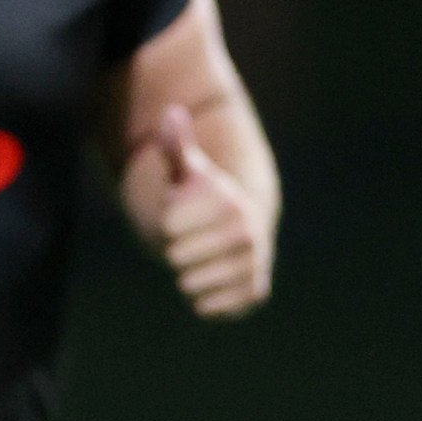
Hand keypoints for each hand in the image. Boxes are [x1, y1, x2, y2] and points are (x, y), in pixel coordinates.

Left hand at [137, 105, 273, 319]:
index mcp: (228, 201)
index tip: (187, 215)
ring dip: (187, 275)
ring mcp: (253, 264)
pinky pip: (210, 306)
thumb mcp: (188, 170)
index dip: (168, 222)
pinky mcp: (254, 293)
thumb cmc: (204, 199)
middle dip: (177, 249)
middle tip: (196, 240)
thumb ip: (176, 145)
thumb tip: (171, 114)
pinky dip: (203, 300)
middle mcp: (247, 233)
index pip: (167, 225)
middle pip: (176, 255)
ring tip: (204, 260)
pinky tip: (212, 283)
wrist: (240, 231)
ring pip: (190, 283)